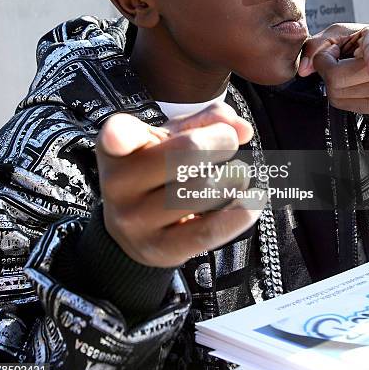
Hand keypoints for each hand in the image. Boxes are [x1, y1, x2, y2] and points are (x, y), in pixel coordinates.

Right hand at [96, 103, 265, 267]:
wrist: (135, 227)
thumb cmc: (158, 169)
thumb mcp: (172, 136)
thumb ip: (208, 120)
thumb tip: (242, 129)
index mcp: (116, 147)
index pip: (117, 136)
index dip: (120, 135)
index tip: (128, 136)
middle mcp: (118, 184)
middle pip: (188, 152)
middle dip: (222, 142)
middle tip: (227, 143)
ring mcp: (136, 221)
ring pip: (205, 191)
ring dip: (235, 177)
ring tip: (235, 174)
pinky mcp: (160, 249)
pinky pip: (209, 230)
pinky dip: (240, 213)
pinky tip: (252, 200)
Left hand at [298, 23, 368, 113]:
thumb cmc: (361, 42)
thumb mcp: (340, 33)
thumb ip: (317, 45)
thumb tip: (303, 70)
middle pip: (338, 77)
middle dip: (325, 66)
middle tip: (336, 56)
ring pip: (335, 93)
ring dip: (330, 79)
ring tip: (345, 67)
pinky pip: (339, 103)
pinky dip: (336, 91)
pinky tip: (348, 80)